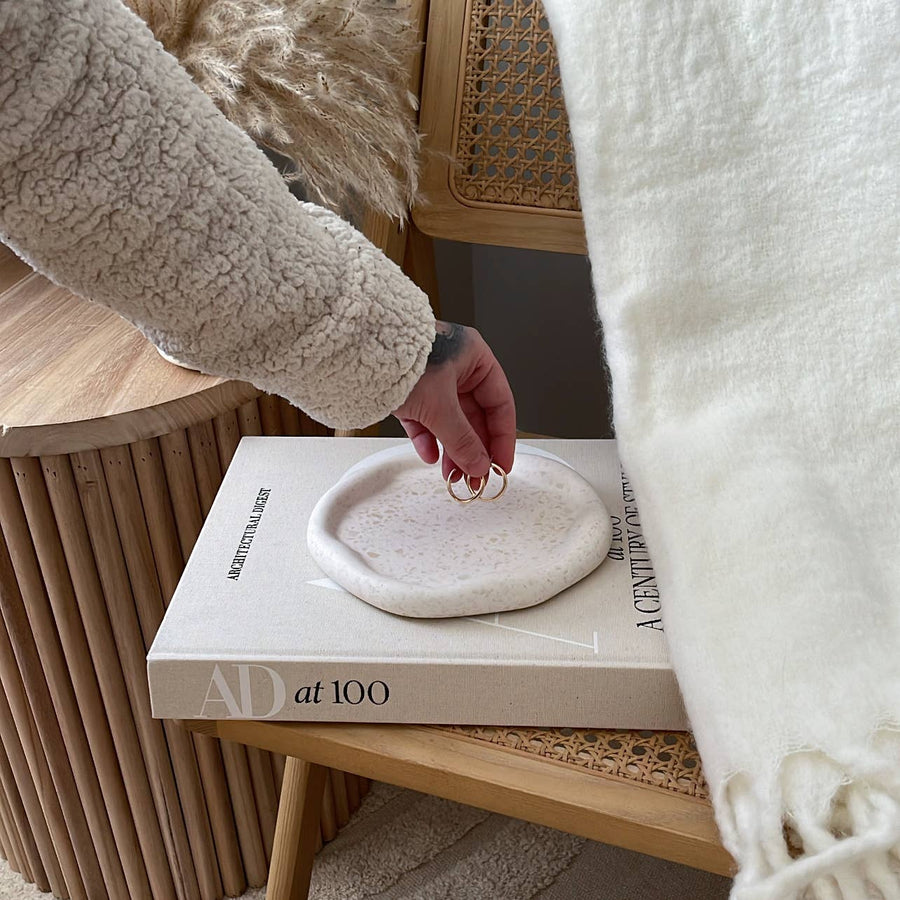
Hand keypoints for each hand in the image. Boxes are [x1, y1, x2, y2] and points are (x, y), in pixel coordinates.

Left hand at [393, 321, 515, 479]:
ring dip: (453, 450)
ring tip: (454, 476)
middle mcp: (456, 366)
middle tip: (477, 477)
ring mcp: (432, 379)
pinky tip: (430, 457)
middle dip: (474, 450)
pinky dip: (428, 439)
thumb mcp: (440, 405)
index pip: (499, 403)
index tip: (501, 464)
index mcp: (474, 356)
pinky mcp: (410, 391)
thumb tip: (479, 465)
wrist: (357, 353)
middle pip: (474, 417)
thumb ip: (462, 439)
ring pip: (450, 422)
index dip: (503, 437)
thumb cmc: (400, 358)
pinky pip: (425, 420)